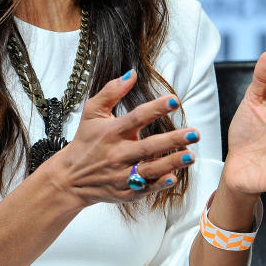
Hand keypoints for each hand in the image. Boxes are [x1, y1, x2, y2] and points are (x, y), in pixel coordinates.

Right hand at [46, 69, 198, 207]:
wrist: (70, 177)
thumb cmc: (85, 141)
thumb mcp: (91, 112)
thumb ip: (111, 91)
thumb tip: (132, 74)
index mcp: (112, 132)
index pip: (136, 117)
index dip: (155, 108)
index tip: (174, 100)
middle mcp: (118, 153)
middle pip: (149, 146)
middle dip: (173, 140)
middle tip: (194, 133)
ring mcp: (122, 175)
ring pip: (150, 169)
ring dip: (172, 163)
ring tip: (190, 156)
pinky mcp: (125, 192)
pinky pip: (145, 189)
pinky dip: (158, 184)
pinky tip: (173, 177)